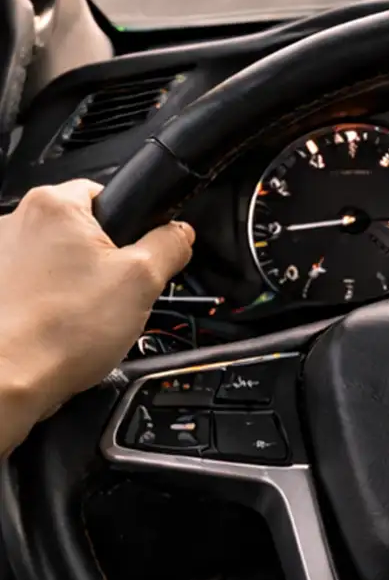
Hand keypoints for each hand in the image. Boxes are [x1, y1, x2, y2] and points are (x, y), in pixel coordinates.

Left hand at [0, 181, 194, 449]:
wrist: (5, 387)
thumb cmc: (55, 333)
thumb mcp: (143, 280)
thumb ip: (171, 244)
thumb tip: (179, 234)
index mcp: (52, 205)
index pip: (104, 192)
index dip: (127, 226)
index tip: (131, 255)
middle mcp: (12, 224)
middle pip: (76, 231)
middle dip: (97, 259)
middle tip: (109, 292)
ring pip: (51, 263)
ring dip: (66, 283)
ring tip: (77, 317)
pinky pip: (27, 290)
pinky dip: (40, 305)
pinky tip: (52, 329)